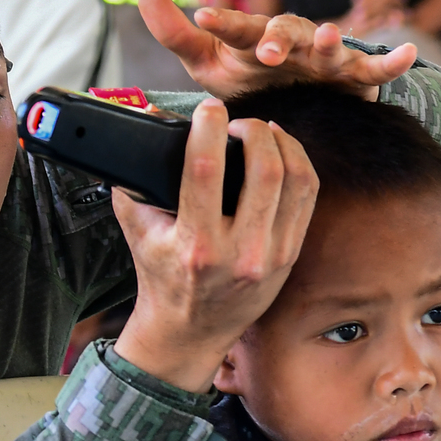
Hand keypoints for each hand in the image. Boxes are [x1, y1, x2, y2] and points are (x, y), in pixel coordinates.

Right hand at [113, 99, 316, 391]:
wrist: (190, 332)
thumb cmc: (161, 276)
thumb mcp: (138, 231)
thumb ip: (133, 182)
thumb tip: (142, 129)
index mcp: (195, 246)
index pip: (206, 171)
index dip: (209, 129)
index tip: (209, 108)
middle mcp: (239, 253)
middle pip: (264, 169)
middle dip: (253, 130)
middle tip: (237, 122)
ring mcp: (271, 255)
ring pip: (296, 179)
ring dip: (282, 142)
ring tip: (263, 131)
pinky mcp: (290, 254)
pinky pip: (307, 195)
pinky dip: (298, 163)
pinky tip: (282, 151)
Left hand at [138, 0, 416, 101]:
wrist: (290, 108)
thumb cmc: (246, 81)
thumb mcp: (207, 65)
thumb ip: (177, 35)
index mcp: (253, 40)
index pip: (236, 29)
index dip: (221, 23)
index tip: (202, 18)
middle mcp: (292, 43)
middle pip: (288, 31)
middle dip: (280, 38)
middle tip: (267, 51)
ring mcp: (324, 59)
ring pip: (331, 46)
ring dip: (333, 42)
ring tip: (333, 37)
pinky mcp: (353, 80)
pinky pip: (374, 70)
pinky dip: (392, 63)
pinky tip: (410, 54)